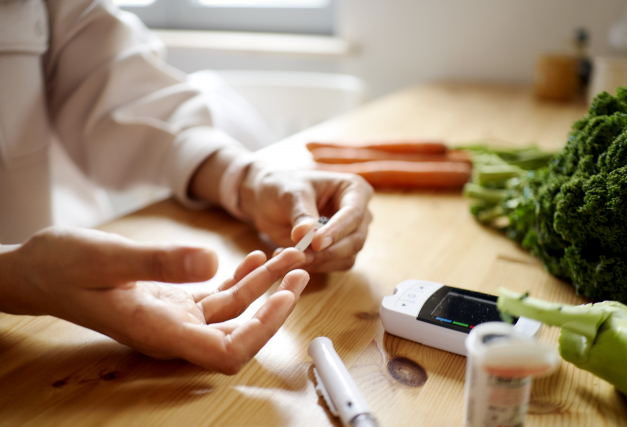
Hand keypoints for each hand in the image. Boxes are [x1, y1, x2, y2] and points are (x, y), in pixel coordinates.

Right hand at [0, 227, 308, 373]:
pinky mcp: (170, 301)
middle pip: (239, 331)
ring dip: (262, 284)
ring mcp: (173, 317)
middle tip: (301, 268)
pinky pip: (215, 296)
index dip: (263, 330)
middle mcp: (172, 330)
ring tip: (287, 256)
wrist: (36, 271)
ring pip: (232, 308)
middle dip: (275, 303)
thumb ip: (159, 262)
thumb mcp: (108, 257)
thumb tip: (214, 261)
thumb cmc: (61, 266)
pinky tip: (251, 257)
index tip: (287, 297)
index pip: (226, 351)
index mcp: (159, 331)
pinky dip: (238, 277)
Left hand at [239, 167, 373, 271]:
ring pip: (347, 257)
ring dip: (320, 262)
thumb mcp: (290, 195)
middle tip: (301, 255)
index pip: (353, 213)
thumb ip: (302, 215)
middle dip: (329, 251)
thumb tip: (308, 236)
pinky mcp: (339, 251)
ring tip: (291, 256)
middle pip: (356, 239)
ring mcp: (351, 234)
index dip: (337, 230)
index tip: (316, 243)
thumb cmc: (283, 187)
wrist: (269, 199)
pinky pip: (334, 266)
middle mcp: (359, 213)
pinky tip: (293, 260)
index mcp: (354, 189)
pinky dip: (315, 266)